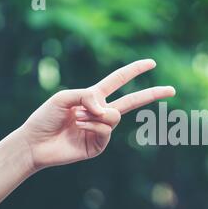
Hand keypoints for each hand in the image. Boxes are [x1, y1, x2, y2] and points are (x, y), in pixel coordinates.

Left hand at [21, 59, 174, 170]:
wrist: (35, 143)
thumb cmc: (45, 117)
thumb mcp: (64, 97)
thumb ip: (88, 97)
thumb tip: (107, 110)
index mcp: (94, 97)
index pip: (119, 81)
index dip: (135, 71)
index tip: (152, 63)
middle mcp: (101, 112)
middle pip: (133, 101)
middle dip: (152, 94)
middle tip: (172, 89)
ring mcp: (102, 130)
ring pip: (114, 116)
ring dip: (94, 115)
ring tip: (77, 118)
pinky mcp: (99, 145)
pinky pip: (105, 131)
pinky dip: (92, 125)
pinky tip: (78, 127)